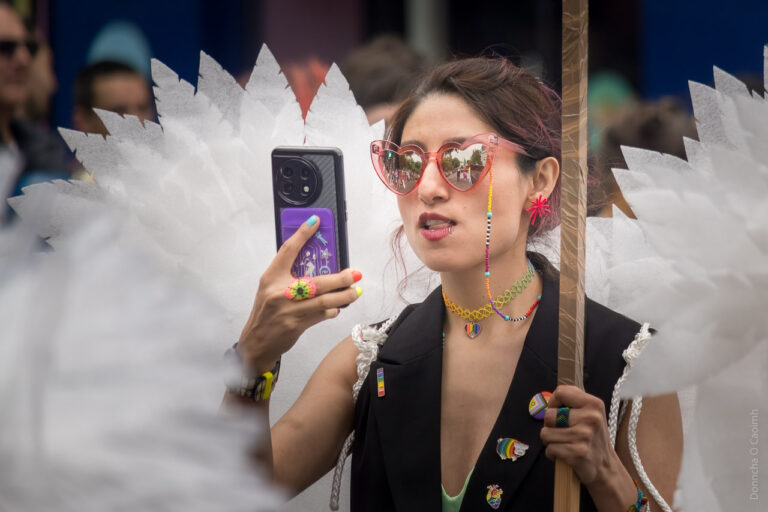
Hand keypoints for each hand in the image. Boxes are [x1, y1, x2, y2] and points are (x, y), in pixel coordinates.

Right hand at [237, 214, 361, 373]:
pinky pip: (322, 315)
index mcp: (271, 277)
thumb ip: (288, 275)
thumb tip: (316, 262)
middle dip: (340, 278)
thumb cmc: (267, 311)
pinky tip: (338, 307)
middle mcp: (279, 292)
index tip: (316, 220)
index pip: (288, 250)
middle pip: (317, 281)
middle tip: (355, 274)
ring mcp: (289, 310)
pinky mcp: (297, 325)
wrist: (257, 341)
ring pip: (324, 301)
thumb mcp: (271, 287)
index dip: (302, 234)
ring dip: (343, 296)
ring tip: (355, 292)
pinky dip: (333, 310)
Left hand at [539, 385, 620, 485]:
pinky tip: (564, 455)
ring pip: (546, 433)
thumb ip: (573, 402)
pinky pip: (550, 449)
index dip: (553, 403)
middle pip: (549, 415)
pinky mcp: (577, 453)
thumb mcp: (590, 413)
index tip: (557, 412)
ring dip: (550, 441)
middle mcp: (590, 418)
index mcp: (594, 404)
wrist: (605, 467)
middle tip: (562, 432)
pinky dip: (552, 453)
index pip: (561, 392)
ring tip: (563, 444)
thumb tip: (551, 398)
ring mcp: (584, 436)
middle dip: (550, 426)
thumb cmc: (592, 437)